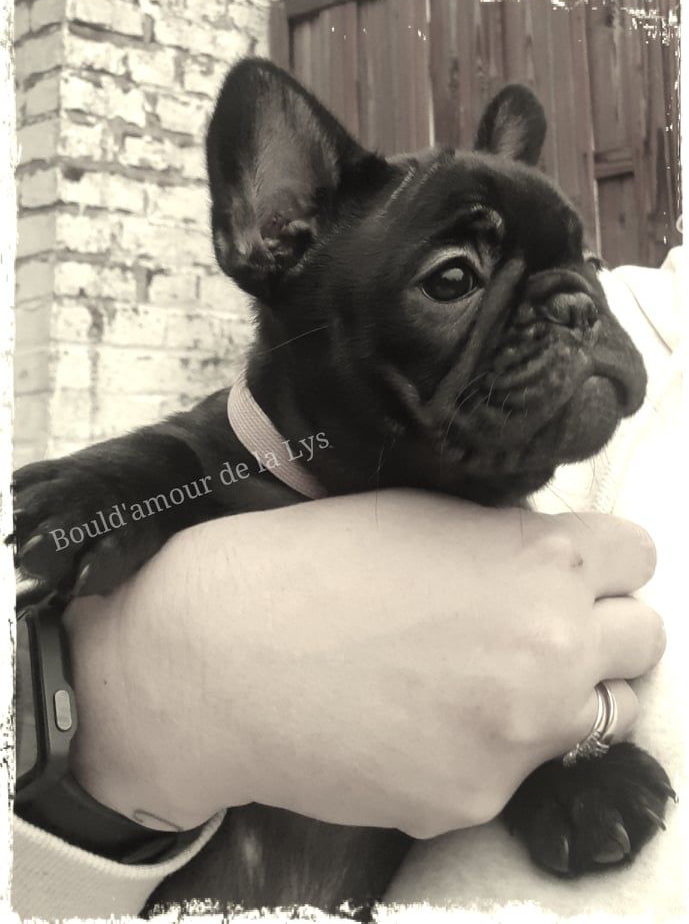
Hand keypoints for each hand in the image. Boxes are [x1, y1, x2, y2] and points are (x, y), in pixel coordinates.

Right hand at [62, 490, 662, 838]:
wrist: (218, 656)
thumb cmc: (304, 564)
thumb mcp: (420, 517)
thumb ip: (505, 540)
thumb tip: (545, 563)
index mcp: (540, 558)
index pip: (637, 556)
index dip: (598, 562)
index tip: (566, 572)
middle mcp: (552, 648)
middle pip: (641, 638)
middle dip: (595, 627)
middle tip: (529, 627)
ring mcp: (521, 733)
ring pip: (595, 712)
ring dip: (558, 693)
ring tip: (478, 680)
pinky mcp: (478, 797)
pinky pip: (516, 767)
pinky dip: (485, 746)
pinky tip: (416, 723)